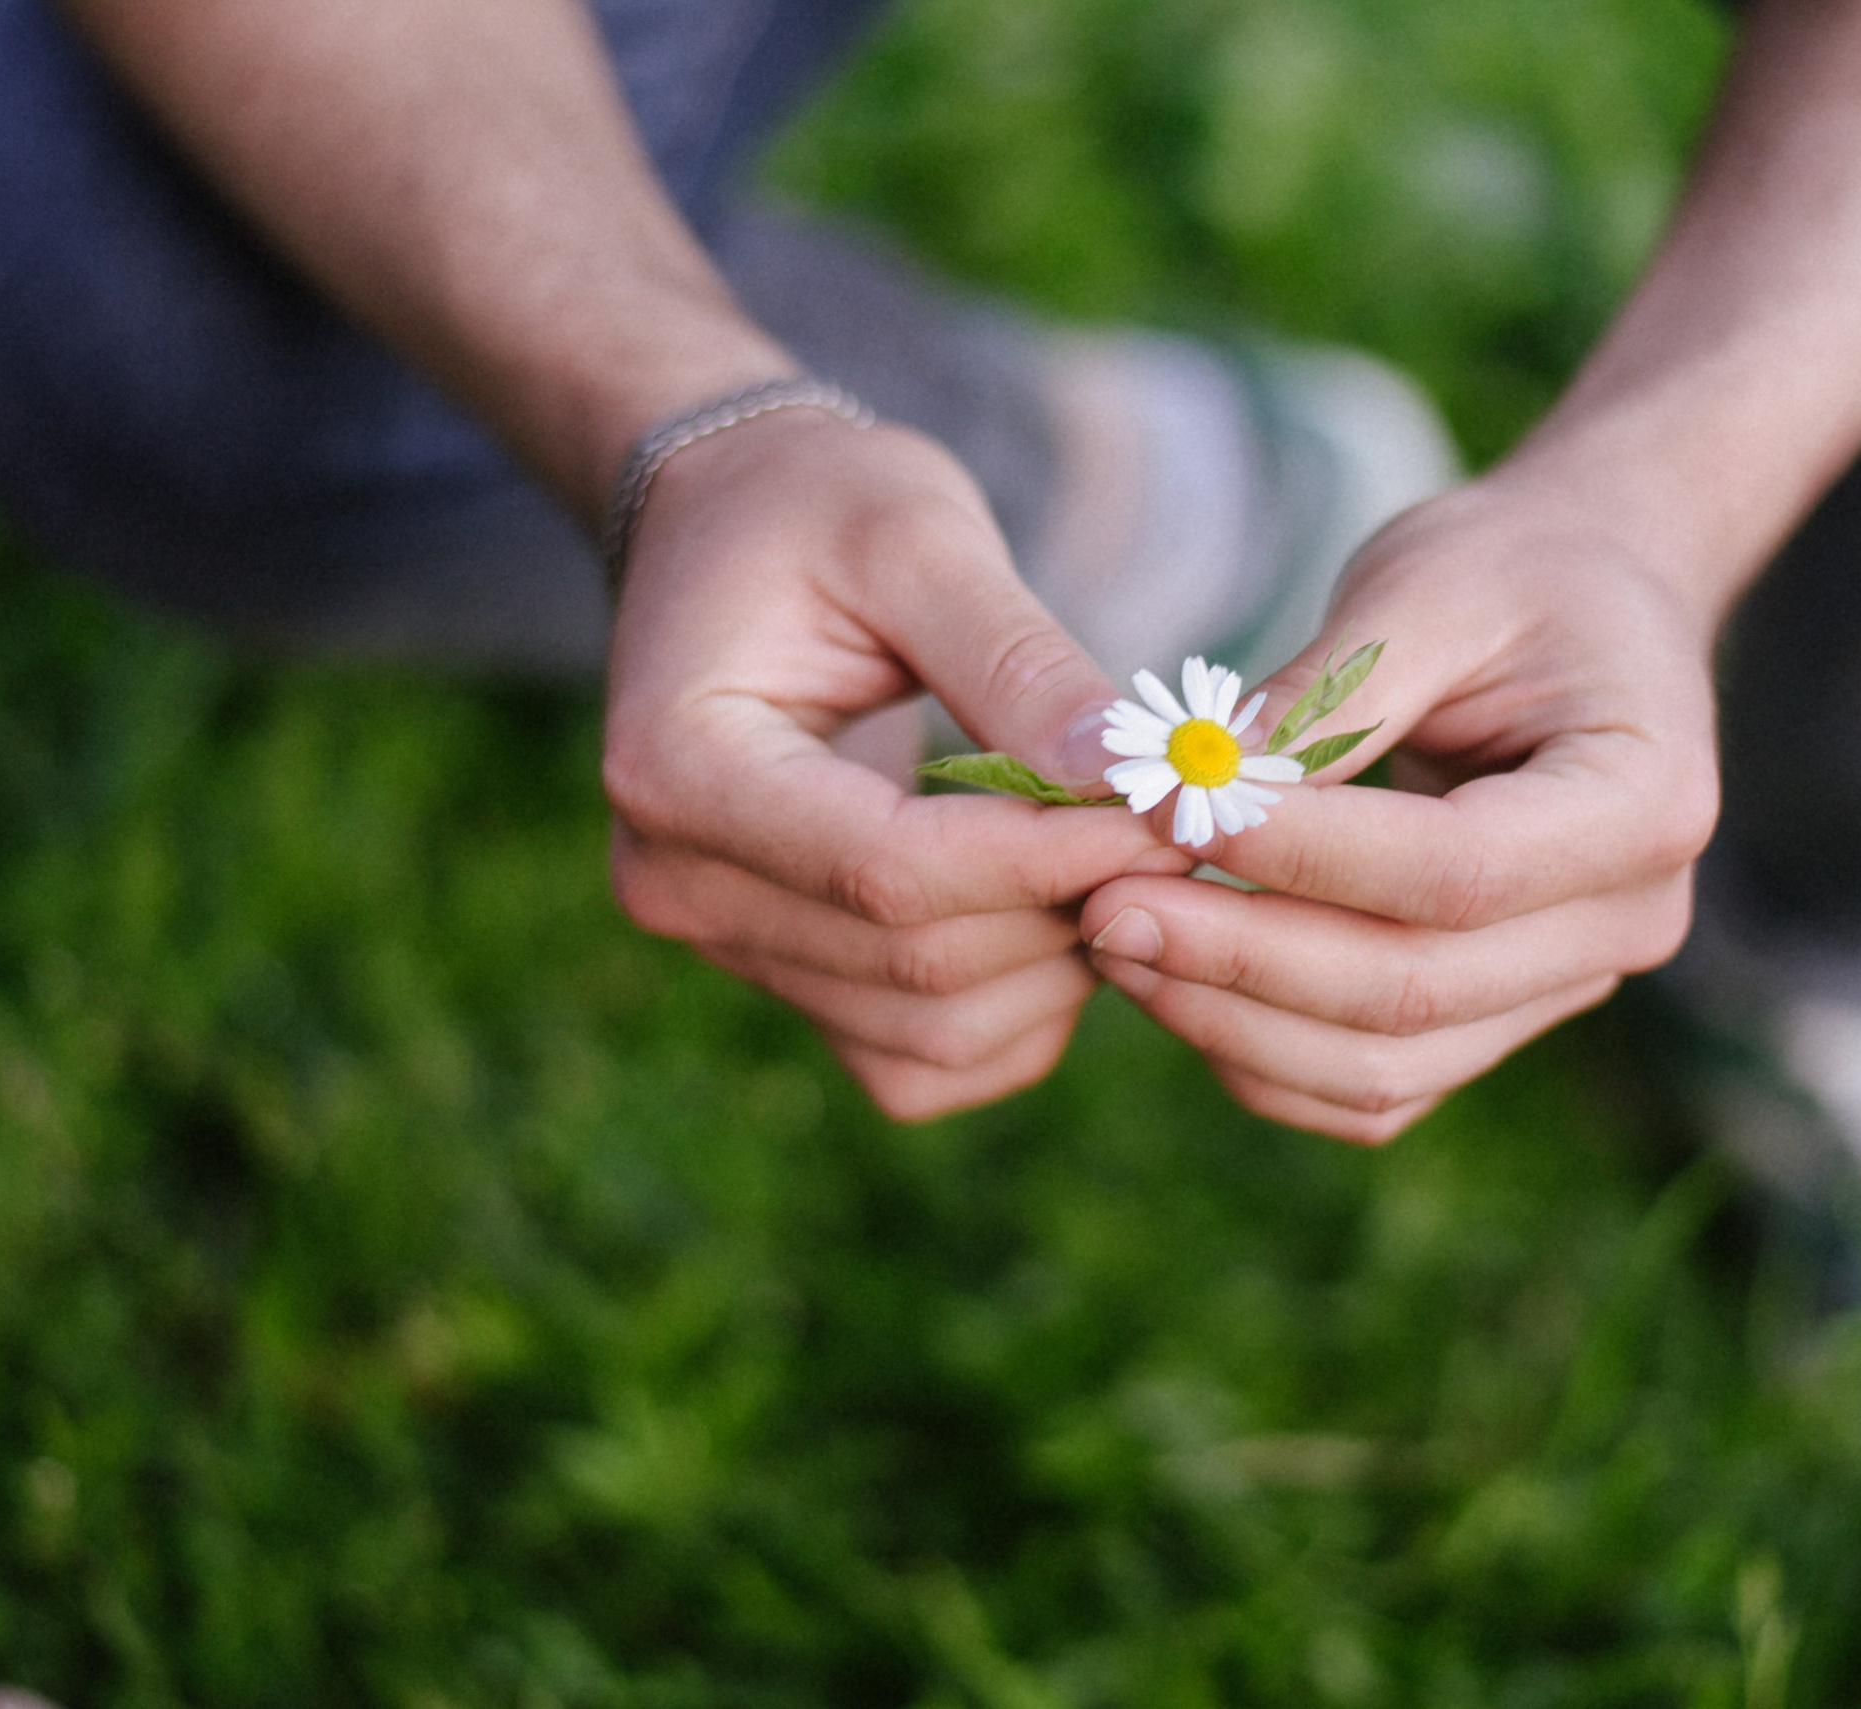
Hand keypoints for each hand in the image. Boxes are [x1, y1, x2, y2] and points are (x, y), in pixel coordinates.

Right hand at [603, 410, 1180, 1119]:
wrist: (726, 529)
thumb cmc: (816, 507)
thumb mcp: (917, 535)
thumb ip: (1018, 661)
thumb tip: (1134, 781)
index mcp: (680, 767)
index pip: (893, 870)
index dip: (1054, 856)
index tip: (1180, 806)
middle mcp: (677, 882)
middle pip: (921, 963)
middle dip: (1075, 906)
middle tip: (1183, 825)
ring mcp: (723, 943)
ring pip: (933, 1033)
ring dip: (1061, 967)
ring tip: (1126, 854)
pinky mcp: (781, 978)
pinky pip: (920, 1061)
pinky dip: (1019, 1014)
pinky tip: (1062, 910)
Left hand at [1080, 478, 1721, 1141]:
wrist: (1586, 607)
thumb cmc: (1512, 575)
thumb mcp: (1429, 583)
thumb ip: (1324, 691)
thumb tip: (1188, 781)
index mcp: (1648, 799)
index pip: (1456, 871)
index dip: (1299, 859)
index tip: (1163, 814)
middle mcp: (1628, 921)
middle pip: (1414, 992)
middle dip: (1238, 956)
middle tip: (1098, 901)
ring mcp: (1563, 988)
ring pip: (1381, 1066)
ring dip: (1227, 1018)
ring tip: (1108, 933)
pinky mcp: (1494, 1021)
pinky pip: (1368, 1088)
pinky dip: (1255, 1053)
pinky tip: (1166, 977)